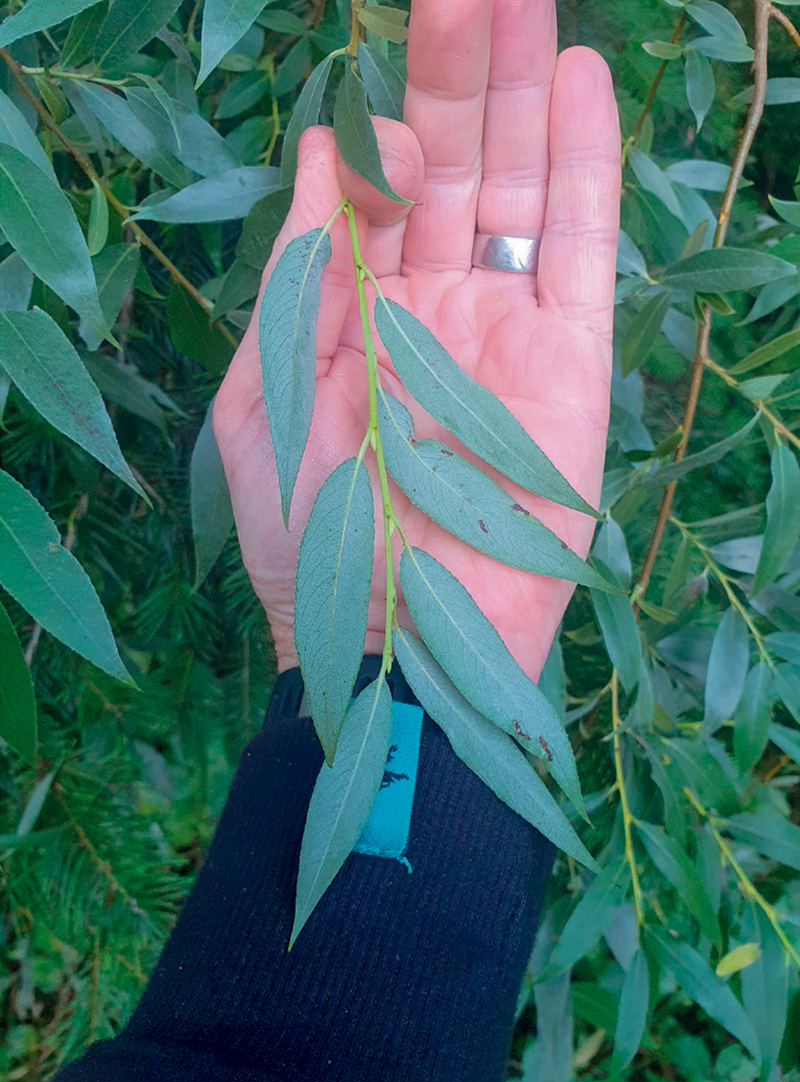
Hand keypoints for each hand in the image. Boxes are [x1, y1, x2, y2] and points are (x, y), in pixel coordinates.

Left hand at [214, 0, 620, 681]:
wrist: (391, 648)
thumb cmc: (313, 543)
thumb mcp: (266, 398)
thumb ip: (298, 275)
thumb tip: (324, 153)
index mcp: (361, 315)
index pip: (380, 186)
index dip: (380, 108)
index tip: (373, 48)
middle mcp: (440, 305)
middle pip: (456, 162)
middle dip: (457, 64)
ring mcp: (511, 328)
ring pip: (521, 182)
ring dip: (519, 84)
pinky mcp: (572, 361)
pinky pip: (582, 247)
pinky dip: (582, 165)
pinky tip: (574, 79)